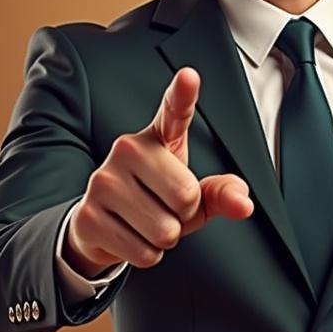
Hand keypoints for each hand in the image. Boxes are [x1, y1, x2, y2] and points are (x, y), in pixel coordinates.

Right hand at [64, 67, 253, 276]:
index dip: (183, 95)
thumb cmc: (156, 202)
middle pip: (185, 196)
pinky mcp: (88, 215)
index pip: (173, 112)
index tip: (190, 76)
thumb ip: (221, 194)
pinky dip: (146, 255)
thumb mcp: (194, 197)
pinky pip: (143, 252)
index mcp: (158, 139)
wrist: (102, 227)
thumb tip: (244, 203)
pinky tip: (130, 238)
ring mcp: (103, 180)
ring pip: (164, 229)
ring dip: (165, 239)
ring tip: (146, 223)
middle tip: (165, 209)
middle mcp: (127, 150)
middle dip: (184, 216)